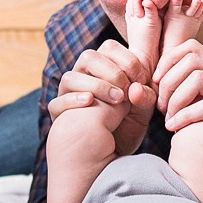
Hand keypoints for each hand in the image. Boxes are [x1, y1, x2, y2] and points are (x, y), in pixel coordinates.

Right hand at [49, 39, 155, 155]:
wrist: (114, 155)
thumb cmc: (129, 125)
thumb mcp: (143, 111)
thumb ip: (145, 97)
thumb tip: (135, 89)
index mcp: (104, 68)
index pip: (109, 48)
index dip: (127, 60)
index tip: (142, 80)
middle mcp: (83, 76)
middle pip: (88, 57)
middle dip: (111, 72)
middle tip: (127, 91)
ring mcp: (69, 94)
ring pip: (70, 77)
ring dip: (96, 86)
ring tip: (116, 100)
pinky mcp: (59, 113)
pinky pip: (58, 102)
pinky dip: (73, 100)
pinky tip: (90, 103)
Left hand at [152, 39, 202, 194]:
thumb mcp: (193, 111)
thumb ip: (178, 94)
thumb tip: (145, 84)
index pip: (191, 48)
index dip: (167, 62)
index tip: (154, 85)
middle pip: (192, 60)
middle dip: (168, 83)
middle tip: (160, 108)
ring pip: (199, 79)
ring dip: (176, 99)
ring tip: (168, 119)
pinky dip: (185, 116)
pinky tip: (174, 128)